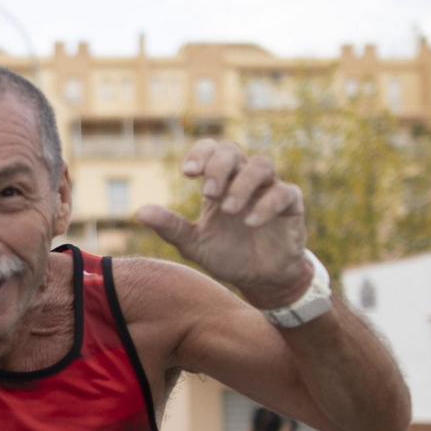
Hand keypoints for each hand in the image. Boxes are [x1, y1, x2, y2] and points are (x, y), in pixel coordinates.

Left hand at [135, 140, 311, 309]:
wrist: (260, 280)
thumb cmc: (228, 256)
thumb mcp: (194, 244)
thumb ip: (171, 227)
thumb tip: (139, 212)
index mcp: (220, 183)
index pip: (212, 150)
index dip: (201, 153)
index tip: (188, 173)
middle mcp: (245, 179)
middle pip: (233, 150)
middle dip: (218, 167)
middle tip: (208, 193)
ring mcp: (270, 189)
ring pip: (262, 164)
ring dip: (242, 184)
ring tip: (229, 210)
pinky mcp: (291, 206)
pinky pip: (284, 192)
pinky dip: (266, 204)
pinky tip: (250, 222)